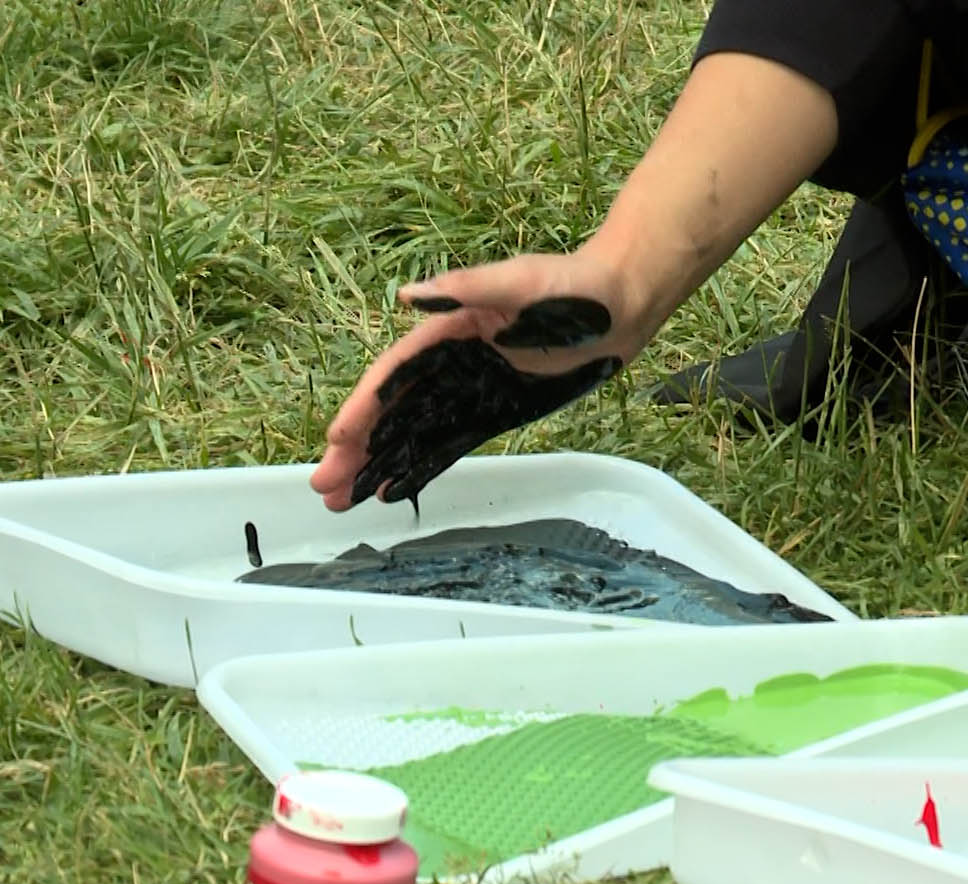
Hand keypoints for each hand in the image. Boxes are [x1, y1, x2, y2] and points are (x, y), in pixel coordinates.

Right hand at [310, 249, 644, 511]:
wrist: (621, 303)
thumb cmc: (573, 285)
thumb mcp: (520, 281)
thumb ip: (468, 286)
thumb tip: (410, 294)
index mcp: (452, 330)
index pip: (396, 374)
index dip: (365, 406)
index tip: (338, 437)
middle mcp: (455, 362)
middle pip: (396, 410)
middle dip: (359, 447)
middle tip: (324, 484)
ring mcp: (474, 389)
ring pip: (416, 432)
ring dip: (380, 462)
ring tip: (344, 498)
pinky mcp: (497, 410)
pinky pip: (451, 443)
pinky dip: (421, 466)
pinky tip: (394, 489)